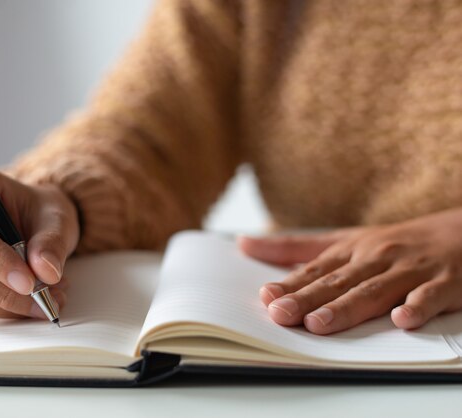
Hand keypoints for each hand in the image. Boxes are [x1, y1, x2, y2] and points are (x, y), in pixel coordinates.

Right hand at [0, 168, 79, 318]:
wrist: (37, 221)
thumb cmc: (41, 211)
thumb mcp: (56, 217)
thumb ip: (52, 241)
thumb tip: (46, 271)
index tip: (27, 281)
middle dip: (3, 289)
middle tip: (45, 298)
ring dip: (6, 304)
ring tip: (47, 299)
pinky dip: (2, 309)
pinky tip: (31, 303)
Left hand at [238, 208, 461, 334]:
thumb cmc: (397, 242)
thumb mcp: (346, 239)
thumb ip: (297, 247)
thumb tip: (244, 244)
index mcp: (352, 250)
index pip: (316, 270)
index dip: (290, 284)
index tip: (265, 297)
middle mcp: (377, 258)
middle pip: (338, 282)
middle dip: (308, 299)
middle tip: (280, 314)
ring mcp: (411, 270)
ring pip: (375, 290)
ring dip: (347, 307)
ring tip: (320, 323)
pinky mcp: (446, 282)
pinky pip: (431, 296)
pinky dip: (417, 306)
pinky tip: (401, 320)